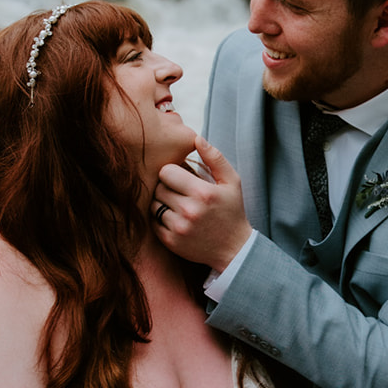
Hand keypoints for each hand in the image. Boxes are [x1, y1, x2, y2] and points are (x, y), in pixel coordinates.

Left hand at [152, 136, 252, 270]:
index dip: (172, 172)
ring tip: (178, 205)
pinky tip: (176, 218)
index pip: (166, 172)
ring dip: (163, 203)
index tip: (182, 178)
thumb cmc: (232, 211)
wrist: (234, 249)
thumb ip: (215, 158)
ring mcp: (179, 228)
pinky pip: (153, 222)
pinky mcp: (171, 242)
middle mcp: (189, 211)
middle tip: (181, 192)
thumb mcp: (232, 182)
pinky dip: (160, 219)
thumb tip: (196, 138)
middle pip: (158, 188)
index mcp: (203, 193)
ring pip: (154, 204)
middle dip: (167, 187)